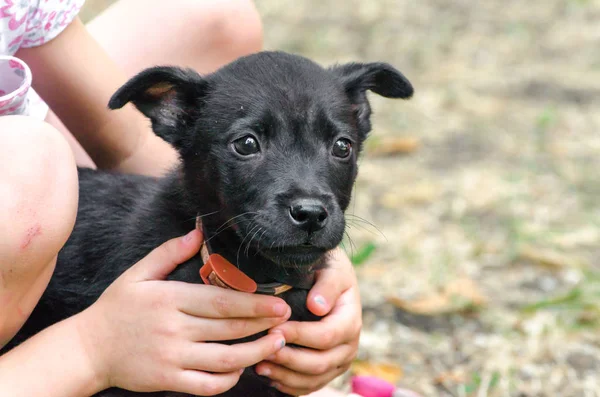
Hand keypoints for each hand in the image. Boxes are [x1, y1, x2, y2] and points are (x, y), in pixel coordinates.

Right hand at [78, 229, 290, 394]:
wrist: (87, 349)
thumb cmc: (117, 307)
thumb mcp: (138, 274)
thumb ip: (169, 252)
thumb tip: (198, 232)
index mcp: (168, 299)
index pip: (220, 301)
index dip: (253, 303)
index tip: (278, 302)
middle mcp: (172, 329)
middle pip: (228, 328)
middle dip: (262, 324)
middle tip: (287, 319)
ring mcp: (170, 358)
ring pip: (224, 359)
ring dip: (255, 352)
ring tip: (277, 343)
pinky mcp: (167, 381)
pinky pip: (207, 385)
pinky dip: (229, 379)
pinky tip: (243, 367)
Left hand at [256, 248, 361, 395]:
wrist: (332, 279)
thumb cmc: (329, 270)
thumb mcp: (332, 269)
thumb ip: (326, 286)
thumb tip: (317, 306)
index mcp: (351, 321)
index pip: (326, 336)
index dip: (299, 336)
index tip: (274, 329)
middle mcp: (349, 345)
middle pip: (319, 362)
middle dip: (289, 359)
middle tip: (262, 351)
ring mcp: (339, 361)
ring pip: (313, 378)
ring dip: (285, 376)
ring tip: (260, 366)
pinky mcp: (328, 370)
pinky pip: (310, 386)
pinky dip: (289, 385)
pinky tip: (270, 376)